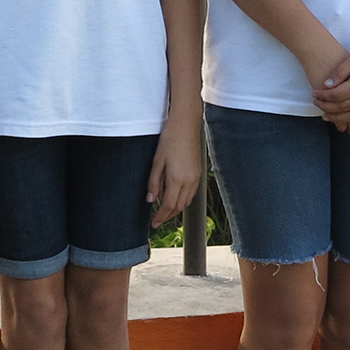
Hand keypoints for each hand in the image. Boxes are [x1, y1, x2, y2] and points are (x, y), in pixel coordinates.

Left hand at [146, 113, 203, 227]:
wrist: (186, 125)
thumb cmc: (170, 140)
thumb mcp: (157, 161)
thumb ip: (154, 183)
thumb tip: (150, 200)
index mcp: (178, 179)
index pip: (169, 206)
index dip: (160, 217)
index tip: (153, 224)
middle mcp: (189, 181)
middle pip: (179, 207)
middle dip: (168, 216)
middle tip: (157, 221)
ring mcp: (196, 177)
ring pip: (186, 202)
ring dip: (176, 209)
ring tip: (164, 212)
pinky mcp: (198, 173)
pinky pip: (191, 193)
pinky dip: (183, 200)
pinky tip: (175, 198)